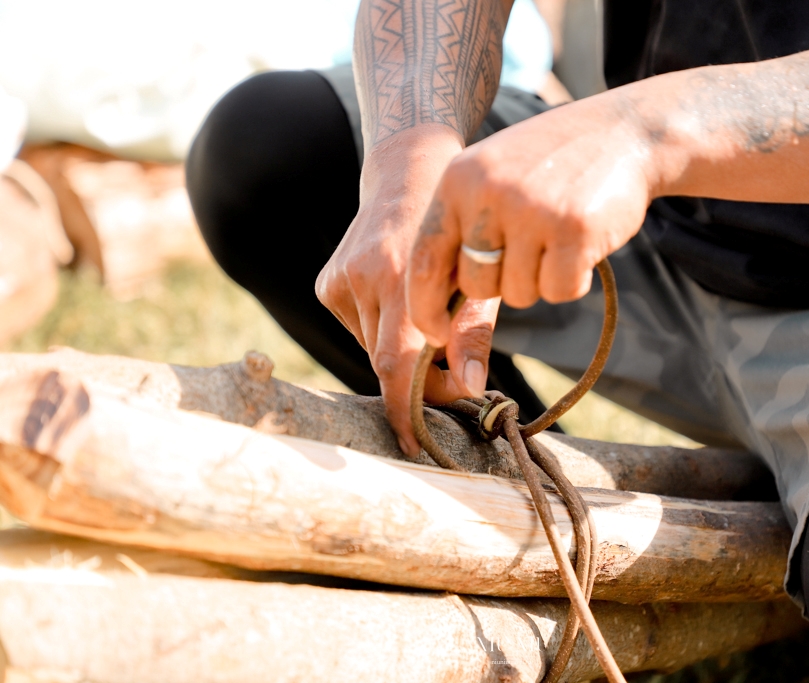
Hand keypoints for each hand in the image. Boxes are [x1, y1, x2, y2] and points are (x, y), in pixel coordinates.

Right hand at [316, 126, 501, 455]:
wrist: (408, 175)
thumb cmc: (458, 233)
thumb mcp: (479, 280)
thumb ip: (474, 335)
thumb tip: (471, 391)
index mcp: (402, 275)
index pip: (397, 363)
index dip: (405, 409)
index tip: (414, 445)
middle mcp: (363, 277)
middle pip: (387, 361)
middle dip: (420, 380)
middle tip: (453, 377)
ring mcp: (339, 280)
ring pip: (373, 348)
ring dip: (403, 352)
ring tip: (430, 322)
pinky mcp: (326, 283)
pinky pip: (358, 329)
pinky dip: (382, 330)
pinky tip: (397, 300)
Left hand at [406, 93, 653, 347]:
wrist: (622, 131)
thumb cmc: (549, 163)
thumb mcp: (491, 176)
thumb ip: (463, 225)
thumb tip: (437, 301)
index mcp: (458, 181)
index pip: (424, 260)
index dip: (425, 307)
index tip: (437, 333)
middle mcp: (489, 193)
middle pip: (475, 286)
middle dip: (502, 285)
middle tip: (531, 252)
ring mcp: (532, 211)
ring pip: (518, 293)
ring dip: (541, 281)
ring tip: (559, 238)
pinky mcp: (574, 230)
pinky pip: (559, 291)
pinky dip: (573, 281)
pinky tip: (583, 246)